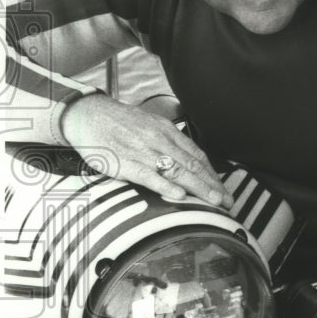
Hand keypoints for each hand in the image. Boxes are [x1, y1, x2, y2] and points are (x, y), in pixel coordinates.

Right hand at [61, 94, 233, 208]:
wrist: (88, 114)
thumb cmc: (120, 123)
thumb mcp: (150, 125)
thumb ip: (168, 141)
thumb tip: (187, 158)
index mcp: (167, 131)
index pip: (196, 155)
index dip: (213, 174)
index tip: (225, 190)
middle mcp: (159, 140)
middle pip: (192, 165)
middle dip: (213, 185)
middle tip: (228, 202)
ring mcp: (143, 151)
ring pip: (176, 171)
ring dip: (198, 188)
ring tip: (214, 202)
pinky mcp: (125, 163)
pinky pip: (148, 176)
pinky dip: (164, 186)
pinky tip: (178, 195)